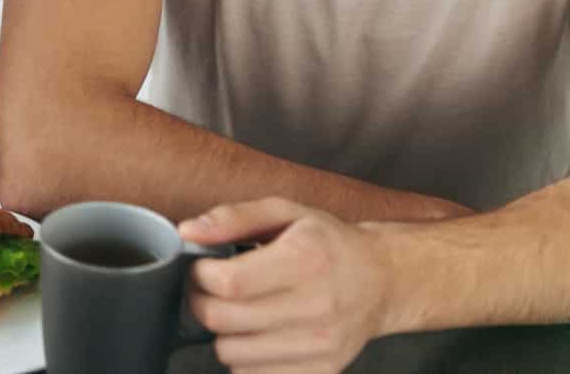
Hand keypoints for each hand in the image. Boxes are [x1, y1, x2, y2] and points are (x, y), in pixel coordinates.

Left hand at [179, 198, 393, 373]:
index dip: (201, 275)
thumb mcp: (284, 212)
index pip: (230, 283)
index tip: (203, 267)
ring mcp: (321, 345)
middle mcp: (317, 306)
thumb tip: (187, 232)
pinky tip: (257, 332)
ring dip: (223, 332)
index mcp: (306, 260)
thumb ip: (232, 217)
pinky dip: (244, 356)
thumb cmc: (327, 243)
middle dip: (202, 302)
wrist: (382, 280)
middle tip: (209, 289)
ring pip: (232, 354)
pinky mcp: (321, 371)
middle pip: (224, 321)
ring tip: (237, 310)